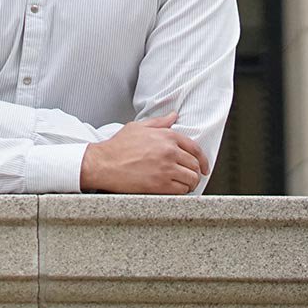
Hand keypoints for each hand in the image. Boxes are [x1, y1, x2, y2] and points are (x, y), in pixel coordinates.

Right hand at [80, 112, 209, 194]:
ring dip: (190, 183)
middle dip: (195, 171)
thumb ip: (160, 122)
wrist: (104, 164)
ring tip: (184, 184)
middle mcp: (169, 152)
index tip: (203, 166)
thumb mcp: (139, 127)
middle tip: (190, 176)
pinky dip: (182, 191)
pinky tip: (176, 189)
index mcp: (166, 136)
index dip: (203, 159)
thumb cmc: (118, 147)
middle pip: (195, 164)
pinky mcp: (160, 185)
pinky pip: (181, 190)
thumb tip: (173, 116)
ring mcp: (166, 169)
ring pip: (191, 179)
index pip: (195, 148)